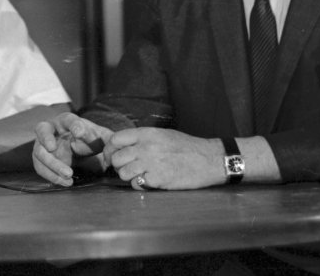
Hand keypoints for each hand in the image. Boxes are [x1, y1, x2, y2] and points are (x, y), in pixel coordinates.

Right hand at [32, 113, 111, 186]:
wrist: (77, 148)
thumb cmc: (88, 139)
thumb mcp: (99, 137)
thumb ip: (109, 139)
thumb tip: (116, 145)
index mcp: (66, 120)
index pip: (68, 119)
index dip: (73, 125)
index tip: (80, 133)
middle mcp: (51, 130)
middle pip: (42, 129)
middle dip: (46, 138)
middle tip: (52, 147)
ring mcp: (42, 145)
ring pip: (39, 153)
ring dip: (52, 164)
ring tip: (68, 174)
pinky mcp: (40, 160)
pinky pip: (40, 168)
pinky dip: (51, 175)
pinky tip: (65, 182)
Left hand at [105, 127, 222, 190]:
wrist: (209, 159)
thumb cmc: (187, 147)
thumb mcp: (163, 134)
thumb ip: (142, 139)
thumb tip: (122, 146)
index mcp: (147, 134)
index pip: (115, 139)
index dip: (109, 149)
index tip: (111, 156)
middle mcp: (146, 147)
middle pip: (116, 158)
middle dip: (118, 165)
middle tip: (126, 168)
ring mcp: (151, 163)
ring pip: (123, 173)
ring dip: (128, 176)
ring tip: (139, 175)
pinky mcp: (158, 179)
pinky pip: (137, 184)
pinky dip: (140, 185)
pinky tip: (149, 181)